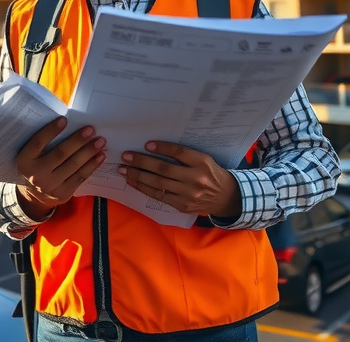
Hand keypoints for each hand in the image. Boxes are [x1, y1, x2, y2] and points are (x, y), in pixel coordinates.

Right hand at [15, 117, 105, 219]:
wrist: (34, 196)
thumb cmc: (35, 165)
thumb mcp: (30, 155)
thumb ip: (42, 142)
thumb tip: (65, 122)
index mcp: (24, 161)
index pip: (38, 143)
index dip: (51, 131)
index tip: (64, 120)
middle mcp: (35, 175)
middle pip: (60, 154)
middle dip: (77, 140)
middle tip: (90, 129)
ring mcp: (50, 186)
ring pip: (73, 165)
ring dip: (89, 152)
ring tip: (100, 141)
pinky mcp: (63, 193)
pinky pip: (80, 177)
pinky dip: (92, 165)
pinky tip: (100, 156)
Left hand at [118, 141, 241, 218]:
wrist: (225, 197)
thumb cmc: (211, 173)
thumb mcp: (203, 159)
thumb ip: (184, 155)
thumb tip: (155, 147)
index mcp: (202, 162)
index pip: (179, 153)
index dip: (162, 148)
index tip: (146, 144)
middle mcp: (195, 179)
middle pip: (164, 169)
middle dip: (141, 162)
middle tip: (126, 157)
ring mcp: (187, 194)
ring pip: (158, 184)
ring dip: (138, 176)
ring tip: (124, 169)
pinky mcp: (181, 206)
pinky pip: (159, 196)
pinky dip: (144, 188)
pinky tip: (133, 182)